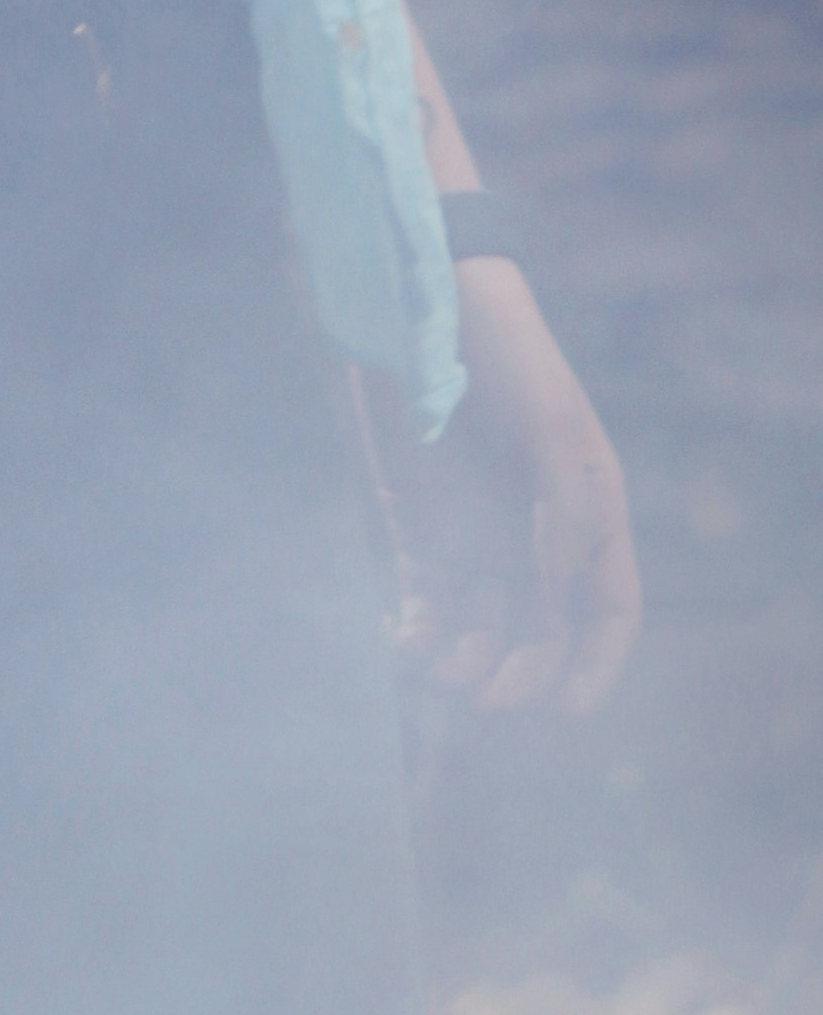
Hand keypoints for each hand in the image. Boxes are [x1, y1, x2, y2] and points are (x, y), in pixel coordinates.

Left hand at [390, 260, 640, 713]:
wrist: (424, 306)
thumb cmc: (506, 355)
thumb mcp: (552, 427)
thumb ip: (564, 515)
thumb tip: (553, 601)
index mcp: (589, 516)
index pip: (609, 611)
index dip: (597, 666)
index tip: (568, 708)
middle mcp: (537, 539)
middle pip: (542, 636)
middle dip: (521, 675)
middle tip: (488, 699)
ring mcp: (477, 536)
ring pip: (481, 631)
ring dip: (465, 665)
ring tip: (438, 672)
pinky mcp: (419, 528)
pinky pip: (427, 602)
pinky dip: (418, 633)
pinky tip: (405, 642)